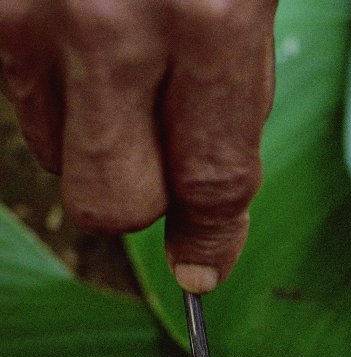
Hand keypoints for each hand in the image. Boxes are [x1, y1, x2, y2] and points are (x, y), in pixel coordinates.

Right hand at [0, 0, 276, 291]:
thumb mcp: (250, 5)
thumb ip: (236, 111)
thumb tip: (202, 247)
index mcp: (212, 18)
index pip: (211, 183)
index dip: (210, 238)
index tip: (201, 264)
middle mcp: (114, 25)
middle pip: (117, 204)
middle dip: (145, 199)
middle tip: (163, 147)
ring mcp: (41, 16)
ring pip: (59, 164)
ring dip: (95, 144)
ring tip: (127, 69)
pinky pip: (26, 111)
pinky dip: (58, 98)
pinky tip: (87, 42)